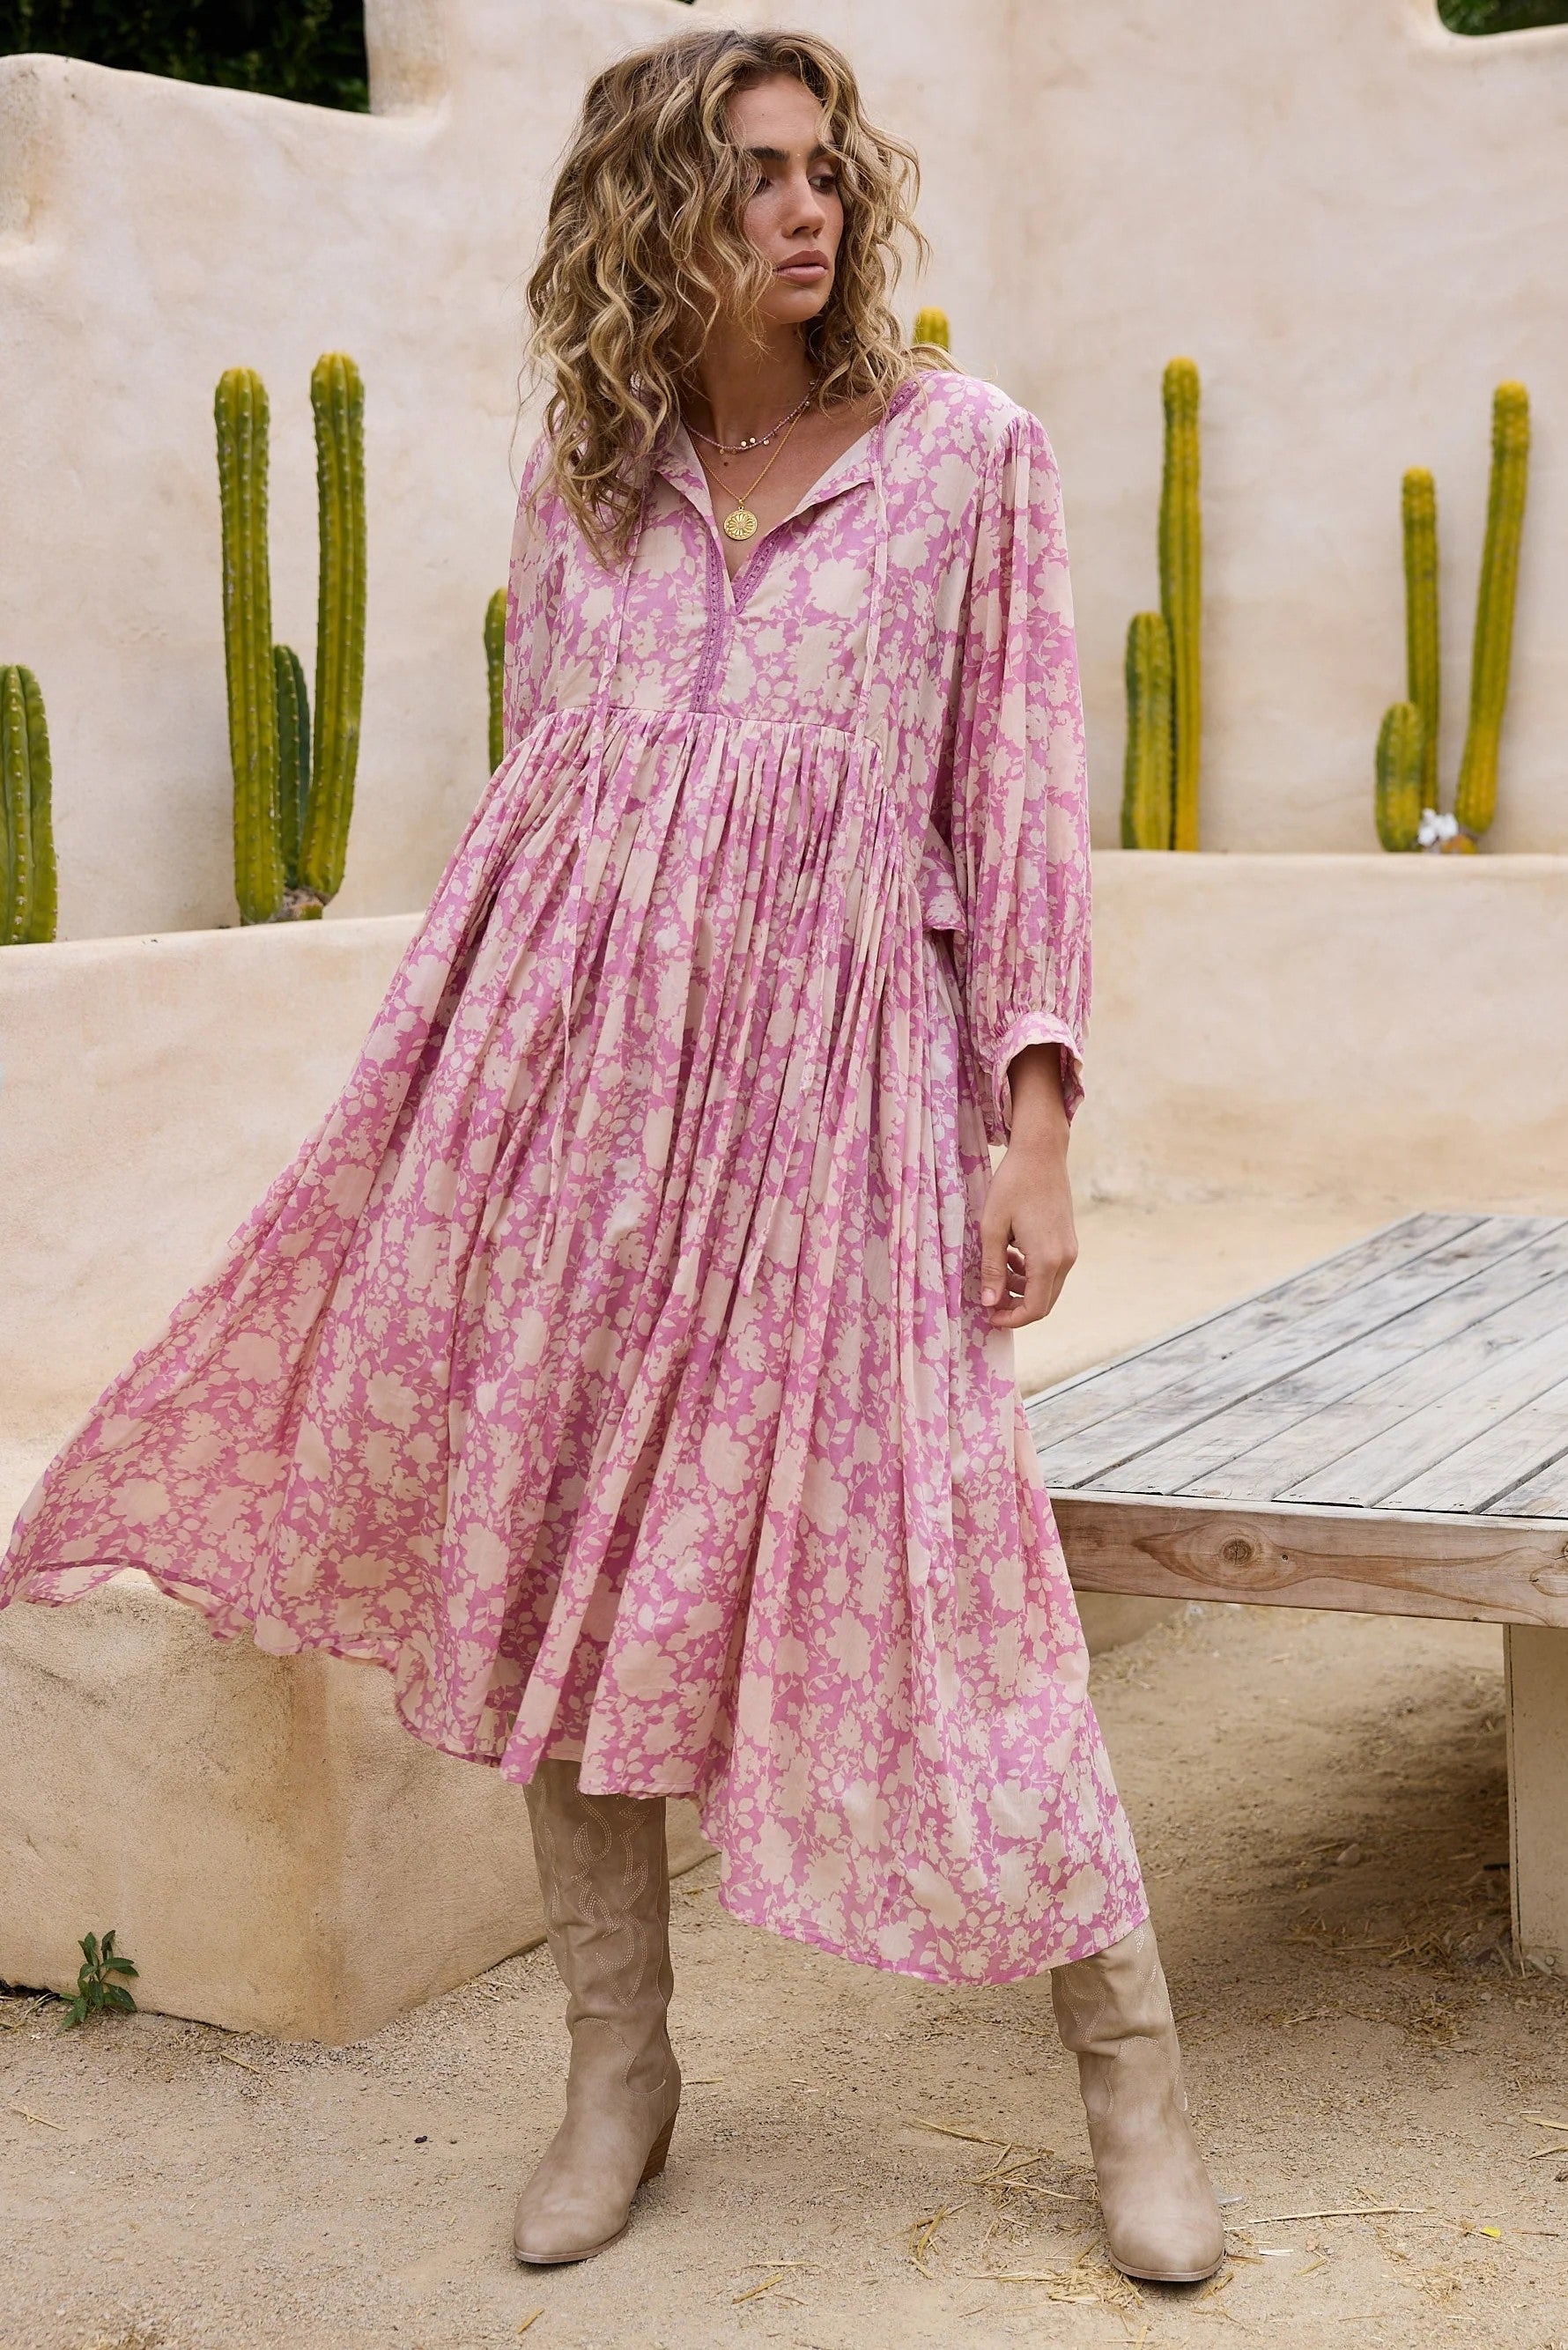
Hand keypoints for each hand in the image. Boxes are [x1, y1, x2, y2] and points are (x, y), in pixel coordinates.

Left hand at [979, 1044, 1077, 1329]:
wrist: (1041, 1153)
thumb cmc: (1012, 1185)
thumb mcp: (992, 1228)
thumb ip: (992, 1268)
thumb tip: (990, 1303)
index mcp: (1046, 1259)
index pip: (1034, 1309)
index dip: (1010, 1320)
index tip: (988, 1317)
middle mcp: (1064, 1259)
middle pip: (1044, 1303)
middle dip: (1016, 1309)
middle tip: (990, 1304)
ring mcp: (1070, 1249)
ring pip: (1048, 1287)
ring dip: (1022, 1289)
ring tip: (997, 1273)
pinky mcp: (1068, 1240)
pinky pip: (1051, 1270)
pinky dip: (1031, 1274)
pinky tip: (1011, 1256)